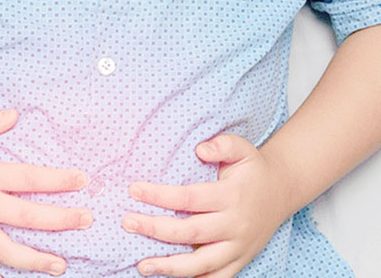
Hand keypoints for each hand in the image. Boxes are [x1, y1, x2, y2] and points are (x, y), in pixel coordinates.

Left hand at [120, 133, 293, 276]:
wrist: (282, 190)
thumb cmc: (252, 168)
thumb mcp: (242, 148)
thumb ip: (222, 144)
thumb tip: (200, 150)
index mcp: (231, 196)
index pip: (188, 198)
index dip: (159, 195)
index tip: (133, 190)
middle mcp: (235, 224)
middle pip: (190, 232)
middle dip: (155, 229)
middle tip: (128, 223)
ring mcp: (239, 247)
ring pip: (202, 263)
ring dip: (170, 267)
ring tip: (142, 265)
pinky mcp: (241, 260)